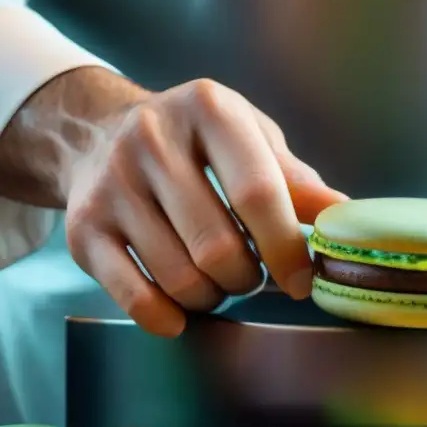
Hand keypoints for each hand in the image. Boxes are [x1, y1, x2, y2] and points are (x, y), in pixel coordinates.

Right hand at [65, 78, 346, 336]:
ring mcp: (112, 185)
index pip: (256, 192)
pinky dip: (166, 317)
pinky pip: (133, 296)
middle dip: (247, 279)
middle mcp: (152, 140)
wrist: (97, 133)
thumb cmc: (193, 140)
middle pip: (218, 246)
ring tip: (215, 280)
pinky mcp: (83, 227)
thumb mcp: (246, 137)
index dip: (285, 247)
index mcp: (207, 110)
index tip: (301, 280)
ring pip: (180, 278)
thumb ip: (292, 177)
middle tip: (250, 275)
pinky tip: (179, 310)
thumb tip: (342, 215)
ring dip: (211, 296)